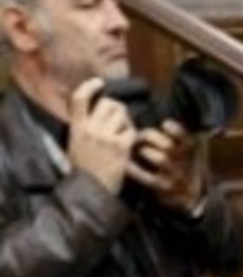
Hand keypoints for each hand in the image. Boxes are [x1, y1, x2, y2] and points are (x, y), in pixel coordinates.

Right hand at [67, 78, 136, 195]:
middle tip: (119, 119)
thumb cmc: (84, 172)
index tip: (99, 84)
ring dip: (126, 122)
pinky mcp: (120, 147)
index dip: (90, 86)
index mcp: (76, 128)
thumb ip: (82, 128)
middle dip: (117, 109)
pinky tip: (129, 146)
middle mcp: (90, 129)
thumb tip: (94, 113)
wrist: (90, 192)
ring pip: (122, 116)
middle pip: (108, 104)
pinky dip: (133, 137)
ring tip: (123, 135)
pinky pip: (131, 132)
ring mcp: (106, 137)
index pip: (79, 98)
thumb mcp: (75, 145)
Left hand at [128, 118, 204, 212]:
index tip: (164, 124)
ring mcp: (173, 175)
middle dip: (150, 136)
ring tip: (135, 148)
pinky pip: (146, 176)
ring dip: (144, 151)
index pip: (184, 136)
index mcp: (189, 149)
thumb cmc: (182, 165)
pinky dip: (134, 169)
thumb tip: (158, 117)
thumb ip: (177, 135)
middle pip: (168, 145)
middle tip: (139, 135)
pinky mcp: (162, 186)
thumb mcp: (187, 149)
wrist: (187, 195)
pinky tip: (128, 164)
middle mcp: (183, 162)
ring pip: (160, 158)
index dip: (174, 129)